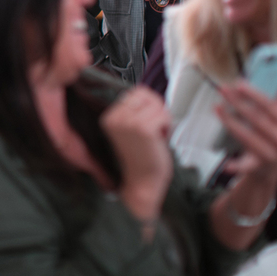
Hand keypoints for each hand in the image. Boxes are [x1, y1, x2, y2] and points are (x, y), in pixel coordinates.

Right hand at [101, 86, 173, 222]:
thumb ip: (133, 111)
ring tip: (156, 136)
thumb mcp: (129, 130)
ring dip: (162, 119)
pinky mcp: (143, 129)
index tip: (147, 122)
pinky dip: (167, 126)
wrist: (143, 183)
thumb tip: (150, 95)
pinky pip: (163, 115)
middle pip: (146, 94)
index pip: (135, 92)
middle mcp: (115, 118)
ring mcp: (128, 122)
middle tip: (154, 129)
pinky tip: (160, 139)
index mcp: (109, 117)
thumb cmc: (140, 159)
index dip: (148, 106)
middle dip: (156, 109)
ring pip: (157, 104)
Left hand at [215, 81, 276, 187]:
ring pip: (247, 137)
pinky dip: (236, 165)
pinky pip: (246, 166)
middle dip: (238, 103)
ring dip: (230, 122)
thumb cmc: (271, 133)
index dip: (254, 94)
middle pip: (257, 119)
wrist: (270, 165)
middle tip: (222, 89)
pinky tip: (226, 163)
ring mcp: (271, 154)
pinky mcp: (258, 167)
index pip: (271, 106)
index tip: (239, 83)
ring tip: (216, 107)